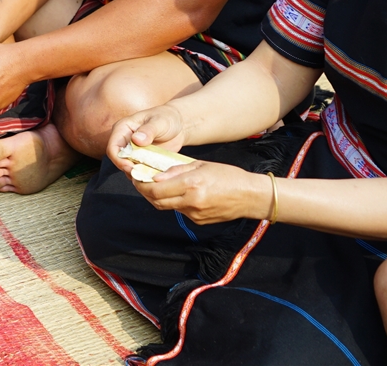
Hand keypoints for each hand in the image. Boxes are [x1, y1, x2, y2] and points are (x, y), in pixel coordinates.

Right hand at [104, 105, 187, 175]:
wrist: (178, 125)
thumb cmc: (167, 118)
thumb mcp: (159, 122)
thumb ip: (148, 130)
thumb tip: (136, 140)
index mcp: (123, 128)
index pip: (112, 147)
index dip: (118, 159)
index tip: (130, 167)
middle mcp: (124, 140)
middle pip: (118, 159)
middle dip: (128, 169)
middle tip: (141, 175)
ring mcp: (133, 151)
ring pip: (128, 167)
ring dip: (137, 173)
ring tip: (149, 176)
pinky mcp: (141, 159)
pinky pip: (139, 169)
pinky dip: (145, 174)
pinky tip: (155, 176)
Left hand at [133, 160, 272, 225]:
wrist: (250, 197)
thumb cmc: (228, 176)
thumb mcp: (200, 165)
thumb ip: (176, 170)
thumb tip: (155, 174)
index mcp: (191, 184)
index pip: (155, 189)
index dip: (141, 184)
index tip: (136, 176)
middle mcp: (191, 201)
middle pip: (156, 201)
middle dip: (145, 191)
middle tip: (141, 181)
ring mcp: (194, 213)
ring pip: (166, 206)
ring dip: (158, 197)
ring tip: (157, 185)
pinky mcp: (198, 221)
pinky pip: (179, 211)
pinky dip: (174, 202)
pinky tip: (179, 193)